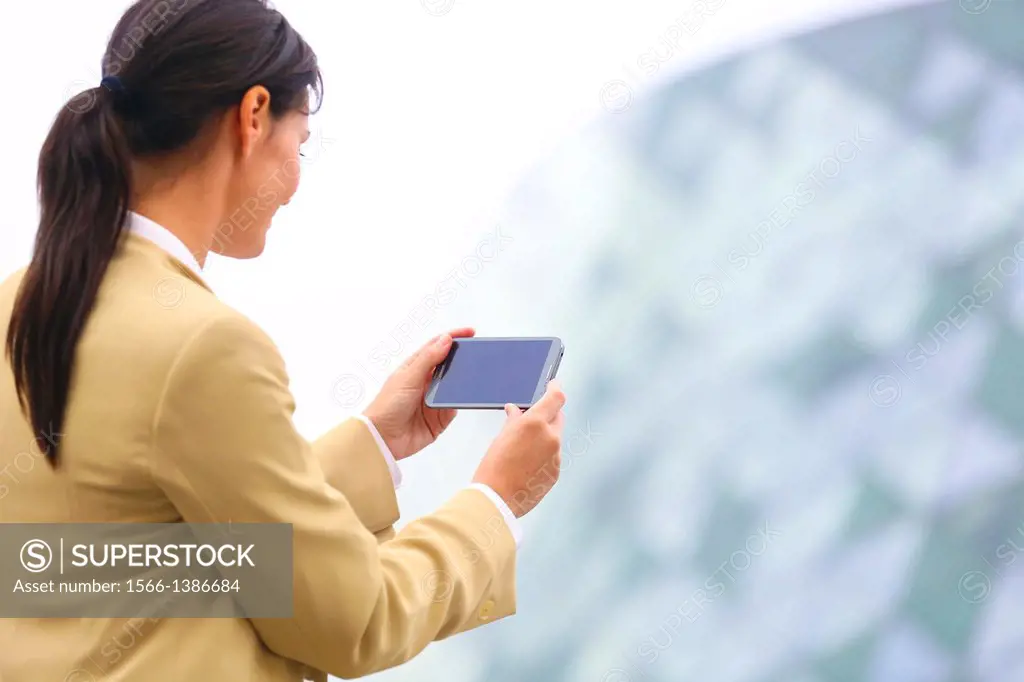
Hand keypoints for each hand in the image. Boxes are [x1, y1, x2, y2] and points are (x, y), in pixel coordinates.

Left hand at [362, 328, 473, 460]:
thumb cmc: (387, 406)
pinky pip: (455, 407)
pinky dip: (459, 403)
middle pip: (449, 366)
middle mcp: (425, 382)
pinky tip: (463, 399)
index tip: (471, 333)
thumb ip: (428, 358)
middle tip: (478, 354)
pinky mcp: (439, 418)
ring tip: (474, 375)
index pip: (437, 346)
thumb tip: (446, 339)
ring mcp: (433, 400)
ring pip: (455, 386)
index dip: (454, 338)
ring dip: (463, 382)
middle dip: (463, 359)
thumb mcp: (408, 377)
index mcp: (415, 368)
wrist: (382, 439)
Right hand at [472, 381, 565, 517]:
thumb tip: (516, 411)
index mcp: (535, 424)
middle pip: (558, 417)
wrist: (495, 500)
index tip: (553, 384)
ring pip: (555, 438)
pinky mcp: (556, 473)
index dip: (556, 387)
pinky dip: (544, 456)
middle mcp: (550, 437)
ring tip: (522, 449)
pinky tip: (526, 464)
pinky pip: (553, 457)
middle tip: (533, 418)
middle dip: (547, 415)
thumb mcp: (500, 438)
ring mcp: (556, 456)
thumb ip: (514, 421)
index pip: (556, 397)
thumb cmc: (493, 468)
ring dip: (544, 437)